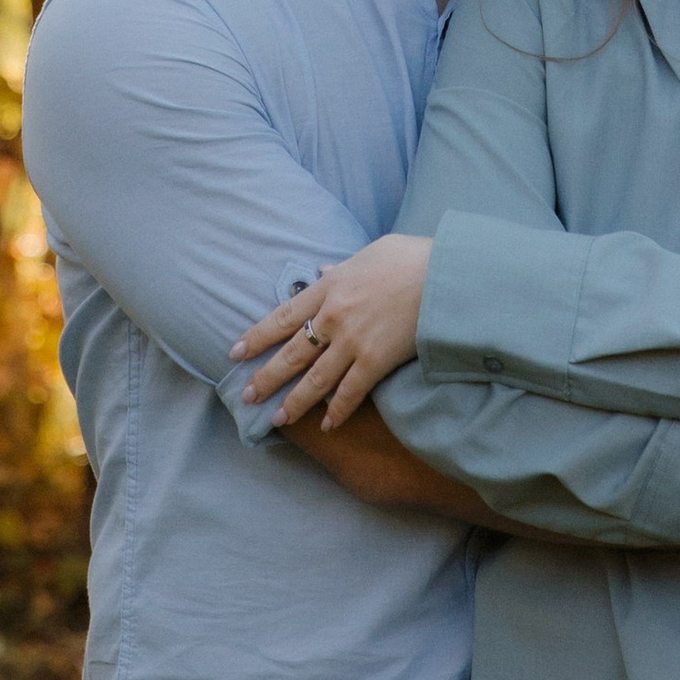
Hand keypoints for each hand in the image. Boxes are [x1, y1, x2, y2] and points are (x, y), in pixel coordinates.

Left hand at [232, 235, 432, 429]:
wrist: (444, 276)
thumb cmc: (411, 258)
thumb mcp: (369, 253)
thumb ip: (341, 268)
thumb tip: (322, 272)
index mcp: (328, 288)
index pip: (282, 316)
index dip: (256, 337)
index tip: (235, 352)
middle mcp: (332, 317)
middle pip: (291, 353)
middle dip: (266, 377)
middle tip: (246, 395)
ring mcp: (352, 342)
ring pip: (314, 380)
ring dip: (293, 402)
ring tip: (277, 419)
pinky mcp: (375, 362)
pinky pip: (350, 393)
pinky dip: (336, 411)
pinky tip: (326, 426)